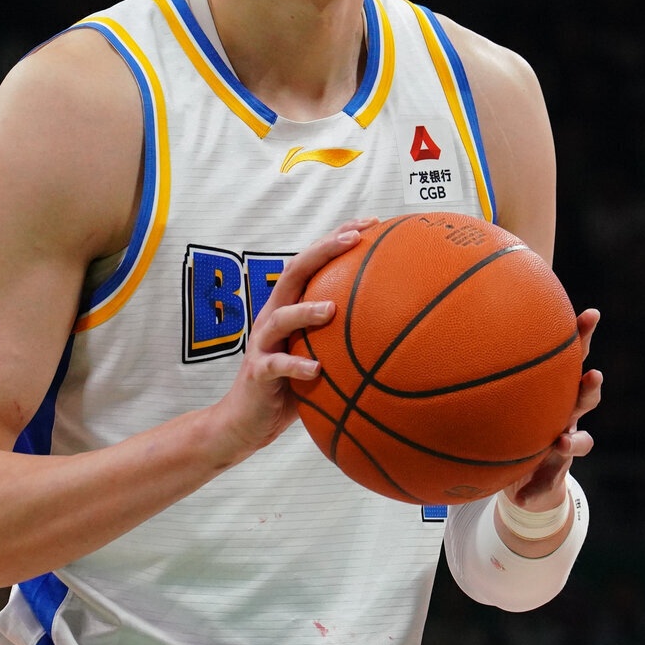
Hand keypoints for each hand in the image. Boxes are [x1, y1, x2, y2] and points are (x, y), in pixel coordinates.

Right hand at [201, 218, 377, 466]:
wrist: (244, 422)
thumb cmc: (289, 388)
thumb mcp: (319, 355)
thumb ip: (344, 338)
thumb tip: (399, 329)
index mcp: (288, 308)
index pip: (312, 262)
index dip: (337, 237)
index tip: (372, 221)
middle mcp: (272, 318)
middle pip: (292, 273)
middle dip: (322, 251)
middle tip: (353, 239)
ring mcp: (262, 345)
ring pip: (280, 318)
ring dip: (305, 311)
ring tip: (331, 308)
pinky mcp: (258, 374)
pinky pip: (276, 366)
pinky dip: (296, 366)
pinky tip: (317, 370)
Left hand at [497, 308, 600, 556]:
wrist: (522, 474)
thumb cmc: (508, 423)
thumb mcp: (494, 396)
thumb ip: (480, 369)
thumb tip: (444, 333)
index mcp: (555, 391)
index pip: (573, 360)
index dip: (584, 337)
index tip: (591, 314)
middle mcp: (566, 416)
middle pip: (586, 398)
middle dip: (591, 385)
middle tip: (593, 375)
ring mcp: (564, 447)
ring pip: (582, 441)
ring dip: (575, 442)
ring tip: (562, 442)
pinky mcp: (554, 476)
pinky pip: (548, 483)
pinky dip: (536, 490)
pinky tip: (521, 497)